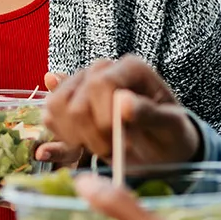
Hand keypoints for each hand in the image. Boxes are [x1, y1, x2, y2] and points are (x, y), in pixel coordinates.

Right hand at [37, 56, 200, 167]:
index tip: (119, 140)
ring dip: (73, 136)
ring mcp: (82, 86)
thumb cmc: (170, 134)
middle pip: (74, 99)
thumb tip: (124, 102)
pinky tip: (66, 151)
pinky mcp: (69, 105)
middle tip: (113, 149)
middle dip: (91, 134)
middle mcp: (102, 70)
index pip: (101, 83)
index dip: (104, 117)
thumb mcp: (171, 126)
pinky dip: (57, 139)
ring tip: (99, 148)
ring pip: (55, 106)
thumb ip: (151, 113)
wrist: (161, 148)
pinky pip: (49, 117)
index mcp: (130, 68)